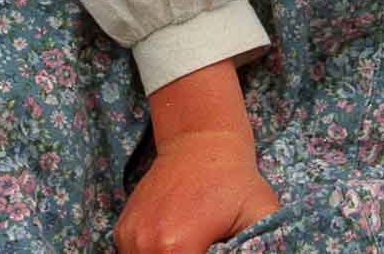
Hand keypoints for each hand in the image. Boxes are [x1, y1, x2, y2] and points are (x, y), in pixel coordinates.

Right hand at [112, 128, 279, 253]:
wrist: (200, 140)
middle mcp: (145, 245)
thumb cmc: (235, 180)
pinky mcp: (122, 231)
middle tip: (207, 246)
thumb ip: (261, 247)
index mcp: (176, 247)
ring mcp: (129, 238)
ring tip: (192, 243)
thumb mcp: (260, 214)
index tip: (215, 251)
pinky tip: (175, 239)